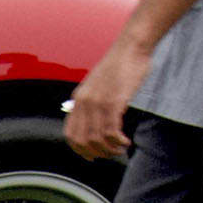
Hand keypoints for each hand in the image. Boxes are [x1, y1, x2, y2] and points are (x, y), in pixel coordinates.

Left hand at [64, 24, 154, 162]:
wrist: (131, 46)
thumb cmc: (120, 65)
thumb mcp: (98, 84)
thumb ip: (93, 101)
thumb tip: (95, 120)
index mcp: (78, 99)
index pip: (70, 134)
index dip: (80, 149)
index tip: (93, 156)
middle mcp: (84, 102)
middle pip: (82, 141)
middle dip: (97, 153)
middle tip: (110, 154)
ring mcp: (98, 102)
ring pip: (97, 139)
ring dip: (110, 149)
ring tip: (120, 148)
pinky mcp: (114, 101)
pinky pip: (110, 131)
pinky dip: (118, 142)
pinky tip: (125, 142)